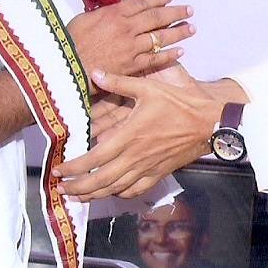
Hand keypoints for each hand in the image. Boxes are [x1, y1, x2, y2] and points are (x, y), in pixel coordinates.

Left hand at [54, 70, 221, 200]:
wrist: (209, 123)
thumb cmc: (179, 103)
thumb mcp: (148, 87)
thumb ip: (119, 82)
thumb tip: (94, 72)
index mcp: (128, 137)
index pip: (93, 159)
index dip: (74, 168)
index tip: (59, 170)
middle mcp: (134, 157)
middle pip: (100, 181)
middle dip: (77, 188)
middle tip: (61, 188)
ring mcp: (147, 169)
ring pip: (115, 189)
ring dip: (94, 195)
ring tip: (78, 196)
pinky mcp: (159, 174)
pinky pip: (135, 190)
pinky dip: (119, 194)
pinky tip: (111, 192)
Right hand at [68, 0, 194, 78]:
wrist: (66, 67)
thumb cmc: (69, 42)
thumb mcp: (84, 18)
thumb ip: (104, 13)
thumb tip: (115, 9)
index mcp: (114, 13)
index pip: (142, 1)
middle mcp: (127, 28)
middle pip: (157, 17)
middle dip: (175, 12)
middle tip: (189, 10)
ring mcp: (131, 47)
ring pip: (160, 37)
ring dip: (178, 32)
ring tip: (191, 28)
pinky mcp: (131, 66)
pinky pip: (155, 59)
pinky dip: (169, 54)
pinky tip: (180, 51)